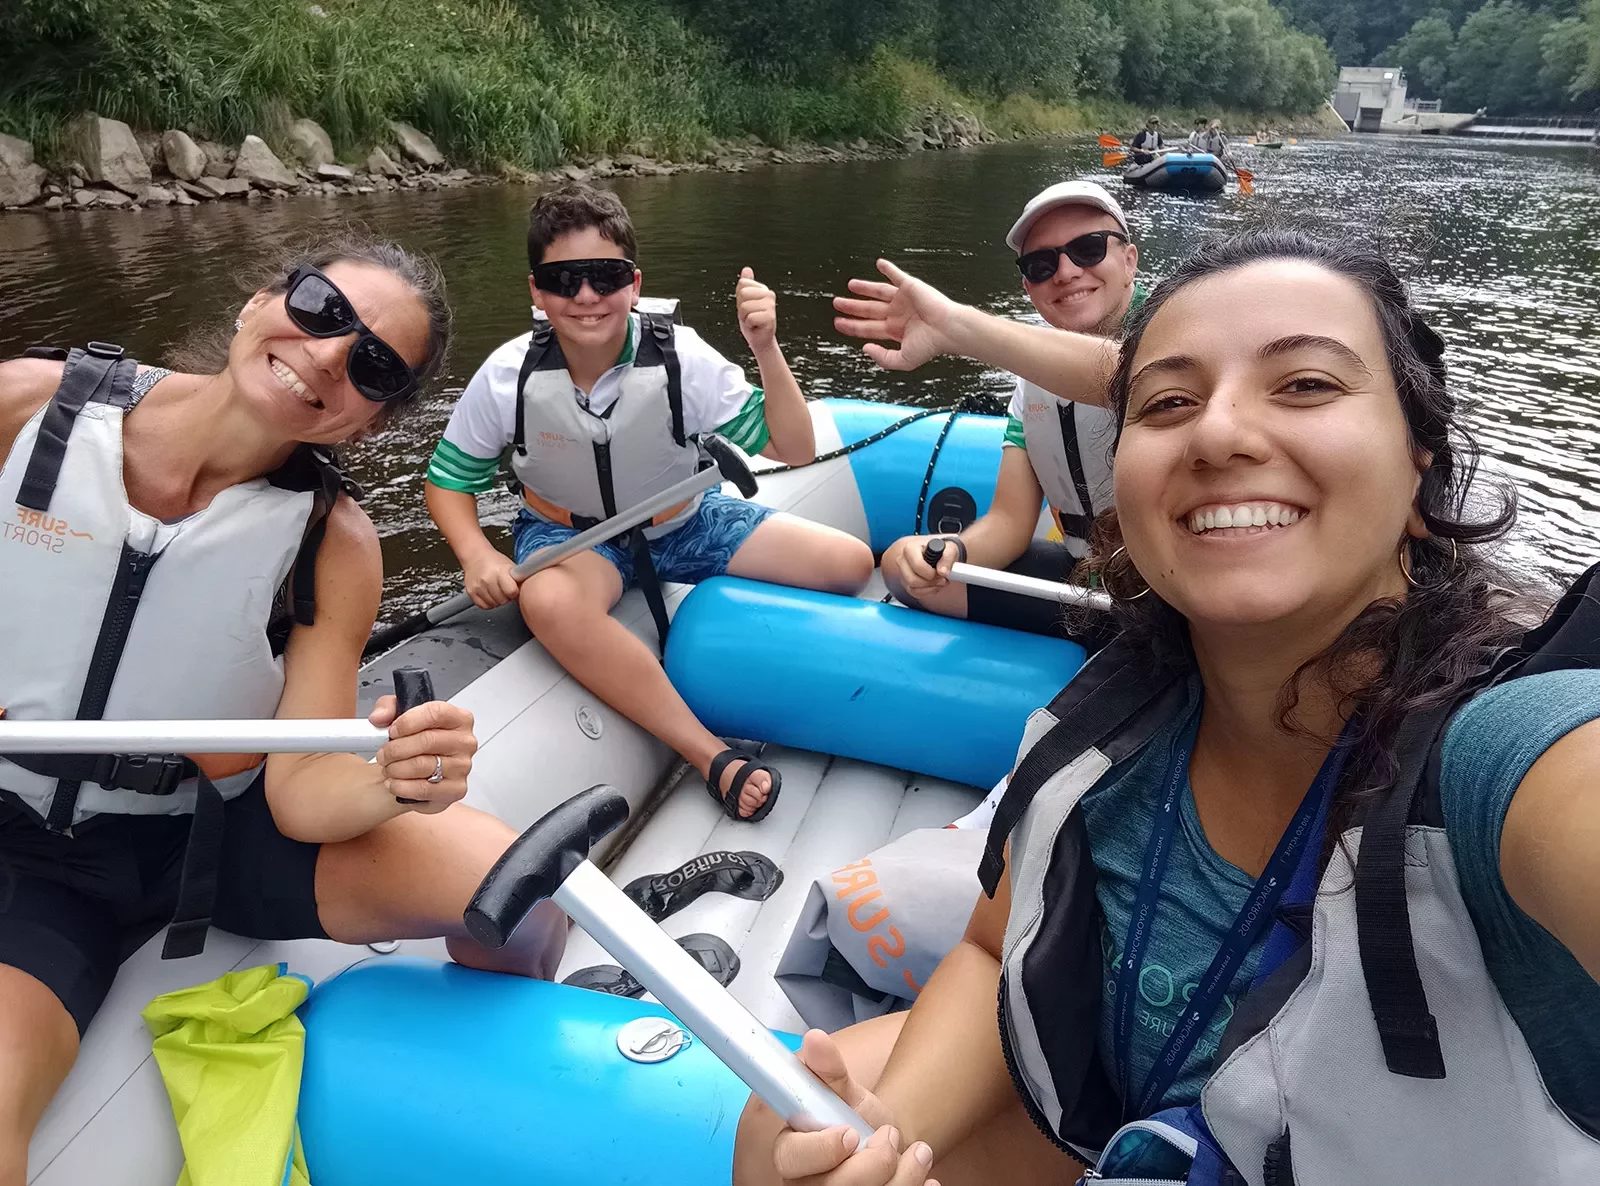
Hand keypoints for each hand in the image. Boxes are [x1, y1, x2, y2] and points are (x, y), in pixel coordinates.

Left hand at [368, 698, 476, 811]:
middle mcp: (465, 742)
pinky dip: (402, 787)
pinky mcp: (455, 789)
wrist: (416, 769)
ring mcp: (463, 767)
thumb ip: (386, 707)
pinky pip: (424, 789)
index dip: (409, 721)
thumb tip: (379, 718)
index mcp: (458, 718)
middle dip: (396, 749)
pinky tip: (394, 783)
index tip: (392, 730)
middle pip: (427, 740)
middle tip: (382, 754)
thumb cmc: (413, 740)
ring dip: (396, 769)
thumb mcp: (399, 714)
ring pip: (422, 765)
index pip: (437, 713)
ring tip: (388, 768)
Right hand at [463, 549, 519, 608]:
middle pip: (502, 600)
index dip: (514, 592)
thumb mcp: (510, 566)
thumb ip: (518, 579)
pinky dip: (488, 602)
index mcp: (500, 571)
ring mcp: (478, 586)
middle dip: (506, 597)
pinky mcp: (471, 592)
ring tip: (496, 589)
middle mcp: (488, 579)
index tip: (514, 589)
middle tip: (505, 589)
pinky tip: (489, 593)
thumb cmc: (495, 561)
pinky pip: (484, 606)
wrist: (475, 556)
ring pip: (493, 604)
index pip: (511, 591)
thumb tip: (529, 591)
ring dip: (497, 600)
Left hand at [737, 266, 778, 351]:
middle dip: (741, 308)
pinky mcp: (770, 316)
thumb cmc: (752, 321)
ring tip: (753, 321)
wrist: (760, 339)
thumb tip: (746, 269)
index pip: (742, 284)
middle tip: (749, 315)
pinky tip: (756, 326)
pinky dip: (749, 325)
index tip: (746, 307)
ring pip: (745, 307)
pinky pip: (750, 318)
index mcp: (762, 288)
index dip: (739, 298)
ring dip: (745, 318)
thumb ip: (745, 285)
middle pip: (742, 294)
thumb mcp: (744, 301)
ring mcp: (771, 305)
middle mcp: (769, 294)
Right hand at [770, 1031, 936, 1184]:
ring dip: (904, 1175)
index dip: (822, 1149)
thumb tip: (814, 1038)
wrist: (889, 1150)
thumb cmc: (856, 1123)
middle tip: (889, 1137)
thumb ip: (828, 1068)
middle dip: (875, 1161)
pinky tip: (923, 1178)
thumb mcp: (844, 1093)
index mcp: (792, 1154)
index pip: (791, 1158)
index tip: (850, 1133)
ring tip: (916, 1153)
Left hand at [833, 260, 960, 371]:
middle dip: (852, 306)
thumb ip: (882, 358)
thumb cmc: (931, 345)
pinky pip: (896, 275)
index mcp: (895, 330)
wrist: (948, 329)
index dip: (852, 325)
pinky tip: (879, 264)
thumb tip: (865, 348)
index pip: (868, 327)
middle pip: (868, 309)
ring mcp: (903, 299)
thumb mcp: (903, 360)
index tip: (839, 323)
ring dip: (864, 288)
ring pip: (877, 292)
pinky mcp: (910, 286)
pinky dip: (888, 268)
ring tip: (850, 285)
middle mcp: (897, 314)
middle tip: (837, 303)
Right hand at [891, 536, 958, 601]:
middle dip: (930, 582)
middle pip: (912, 580)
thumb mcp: (949, 549)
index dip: (930, 572)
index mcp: (910, 549)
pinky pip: (915, 593)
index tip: (940, 571)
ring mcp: (903, 573)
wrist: (935, 554)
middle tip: (942, 578)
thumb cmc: (940, 550)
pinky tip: (935, 585)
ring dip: (930, 588)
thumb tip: (943, 572)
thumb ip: (948, 558)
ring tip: (941, 581)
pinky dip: (928, 592)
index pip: (917, 565)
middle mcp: (903, 561)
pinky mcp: (906, 583)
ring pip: (913, 588)